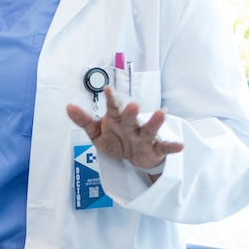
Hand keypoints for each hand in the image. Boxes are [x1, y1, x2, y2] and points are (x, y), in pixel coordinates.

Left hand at [66, 86, 183, 175]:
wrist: (132, 158)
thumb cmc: (116, 139)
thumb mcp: (97, 132)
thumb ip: (84, 120)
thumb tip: (68, 107)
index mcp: (117, 119)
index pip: (113, 108)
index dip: (111, 99)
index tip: (107, 90)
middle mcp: (131, 125)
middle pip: (131, 118)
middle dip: (131, 112)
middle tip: (133, 105)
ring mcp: (144, 137)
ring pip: (149, 129)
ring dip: (155, 122)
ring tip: (162, 113)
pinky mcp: (154, 149)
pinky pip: (164, 147)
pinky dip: (172, 146)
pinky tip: (180, 145)